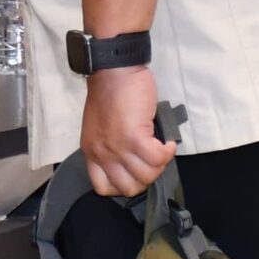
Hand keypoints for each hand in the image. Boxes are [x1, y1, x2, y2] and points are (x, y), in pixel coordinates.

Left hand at [81, 64, 174, 196]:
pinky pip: (158, 159)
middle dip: (146, 177)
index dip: (124, 183)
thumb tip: (133, 161)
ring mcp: (118, 148)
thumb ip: (111, 147)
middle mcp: (103, 154)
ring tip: (161, 148)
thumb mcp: (101, 127)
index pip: (104, 188)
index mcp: (91, 152)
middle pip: (130, 187)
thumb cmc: (109, 93)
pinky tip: (167, 142)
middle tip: (152, 159)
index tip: (134, 170)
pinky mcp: (135, 138)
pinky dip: (167, 152)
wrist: (113, 70)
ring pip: (147, 175)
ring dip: (160, 164)